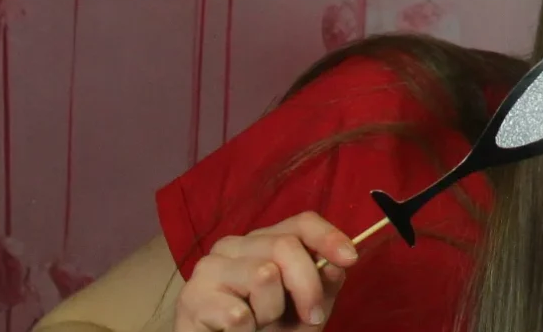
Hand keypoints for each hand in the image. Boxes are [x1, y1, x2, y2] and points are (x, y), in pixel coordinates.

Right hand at [172, 215, 357, 330]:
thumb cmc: (263, 329)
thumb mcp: (303, 309)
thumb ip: (323, 286)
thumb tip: (338, 266)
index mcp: (262, 241)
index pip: (301, 222)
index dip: (328, 237)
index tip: (351, 259)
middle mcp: (233, 245)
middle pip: (286, 246)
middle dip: (307, 287)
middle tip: (312, 318)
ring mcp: (209, 267)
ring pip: (264, 275)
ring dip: (270, 312)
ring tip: (258, 324)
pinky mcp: (192, 297)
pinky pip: (239, 313)